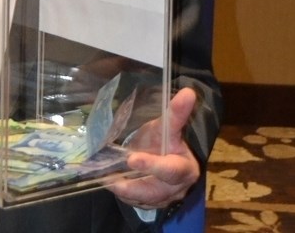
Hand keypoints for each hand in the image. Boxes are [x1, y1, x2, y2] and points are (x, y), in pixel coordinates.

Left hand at [108, 87, 200, 210]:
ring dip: (124, 192)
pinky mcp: (150, 204)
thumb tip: (188, 91)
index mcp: (185, 168)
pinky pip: (134, 202)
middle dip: (134, 187)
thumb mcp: (168, 127)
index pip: (171, 169)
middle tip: (113, 181)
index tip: (133, 159)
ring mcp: (163, 199)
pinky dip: (121, 195)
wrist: (163, 155)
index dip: (152, 165)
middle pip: (155, 191)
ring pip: (142, 199)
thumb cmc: (165, 141)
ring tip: (106, 181)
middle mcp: (176, 188)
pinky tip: (109, 183)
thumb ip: (177, 113)